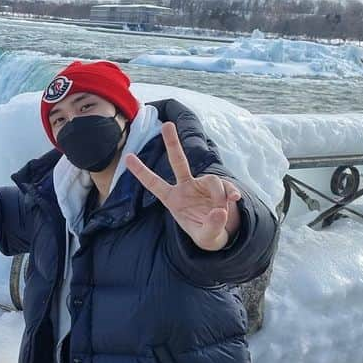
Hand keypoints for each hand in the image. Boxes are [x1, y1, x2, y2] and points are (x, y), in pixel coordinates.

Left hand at [125, 122, 241, 250]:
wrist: (222, 234)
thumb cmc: (205, 234)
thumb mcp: (206, 237)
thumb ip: (211, 226)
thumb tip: (220, 210)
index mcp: (172, 199)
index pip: (154, 184)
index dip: (141, 171)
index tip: (127, 157)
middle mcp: (185, 187)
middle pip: (178, 161)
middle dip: (173, 143)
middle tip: (167, 125)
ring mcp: (202, 185)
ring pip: (211, 180)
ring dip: (218, 193)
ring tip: (221, 209)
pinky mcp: (220, 188)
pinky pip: (226, 186)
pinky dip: (231, 192)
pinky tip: (234, 199)